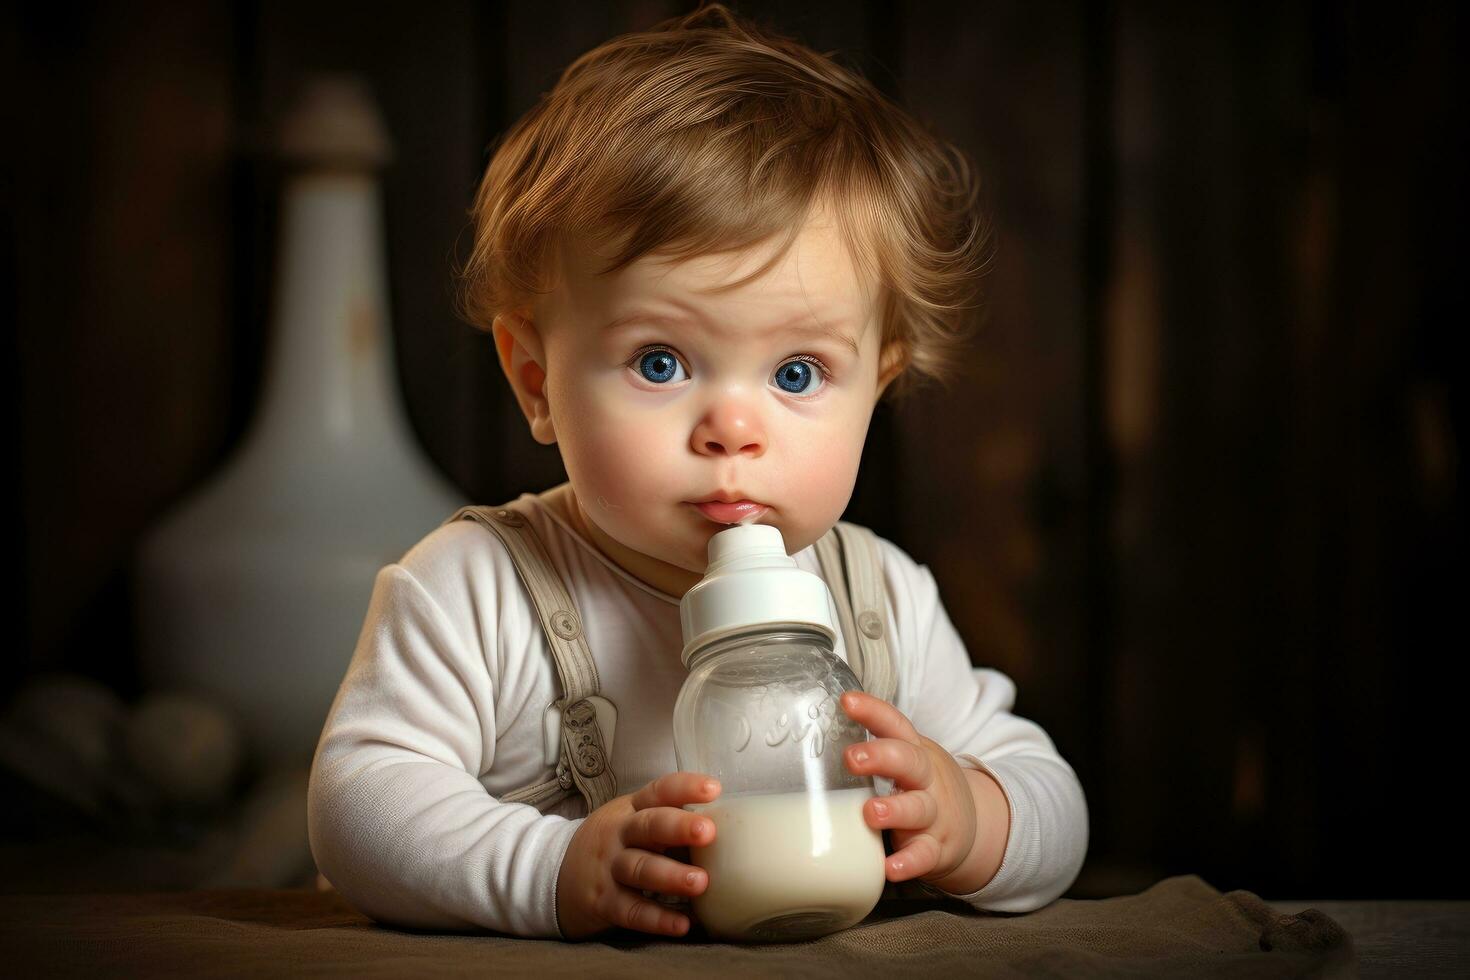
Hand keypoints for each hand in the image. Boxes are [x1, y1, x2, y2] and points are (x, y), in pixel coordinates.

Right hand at [555, 772, 719, 939]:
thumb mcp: (631, 824)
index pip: (659, 791)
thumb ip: (669, 825)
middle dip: (678, 827)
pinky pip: (632, 910)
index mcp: (631, 809)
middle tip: (708, 832)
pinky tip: (681, 924)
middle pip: (648, 826)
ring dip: (671, 876)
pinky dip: (657, 918)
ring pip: (640, 868)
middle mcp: (619, 834)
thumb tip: (728, 832)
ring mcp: (609, 868)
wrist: (552, 876)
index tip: (713, 789)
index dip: (685, 788)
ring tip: (700, 882)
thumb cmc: (611, 846)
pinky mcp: (603, 902)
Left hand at [841, 691, 998, 892]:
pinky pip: (925, 855)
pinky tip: (890, 867)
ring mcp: (935, 814)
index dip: (872, 711)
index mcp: (914, 752)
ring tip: (870, 813)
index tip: (846, 702)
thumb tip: (808, 742)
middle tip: (852, 759)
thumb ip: (871, 754)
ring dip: (894, 810)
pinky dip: (909, 862)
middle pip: (909, 761)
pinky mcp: (938, 848)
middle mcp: (926, 779)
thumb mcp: (907, 762)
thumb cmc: (924, 787)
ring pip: (918, 808)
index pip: (895, 724)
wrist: (977, 826)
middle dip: (881, 757)